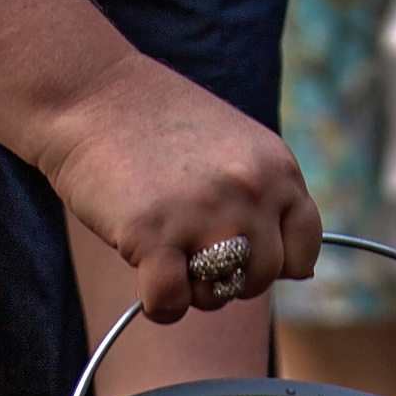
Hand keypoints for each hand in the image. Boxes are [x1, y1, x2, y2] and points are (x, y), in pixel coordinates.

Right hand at [38, 57, 320, 323]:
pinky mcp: (153, 235)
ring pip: (218, 295)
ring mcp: (204, 215)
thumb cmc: (159, 124)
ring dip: (190, 289)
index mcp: (277, 169)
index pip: (303, 250)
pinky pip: (171, 303)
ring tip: (165, 252)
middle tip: (190, 248)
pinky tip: (143, 274)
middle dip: (227, 277)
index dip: (272, 260)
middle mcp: (250, 192)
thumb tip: (302, 272)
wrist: (91, 92)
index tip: (240, 248)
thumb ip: (270, 198)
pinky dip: (158, 303)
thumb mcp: (237, 147)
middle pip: (260, 279)